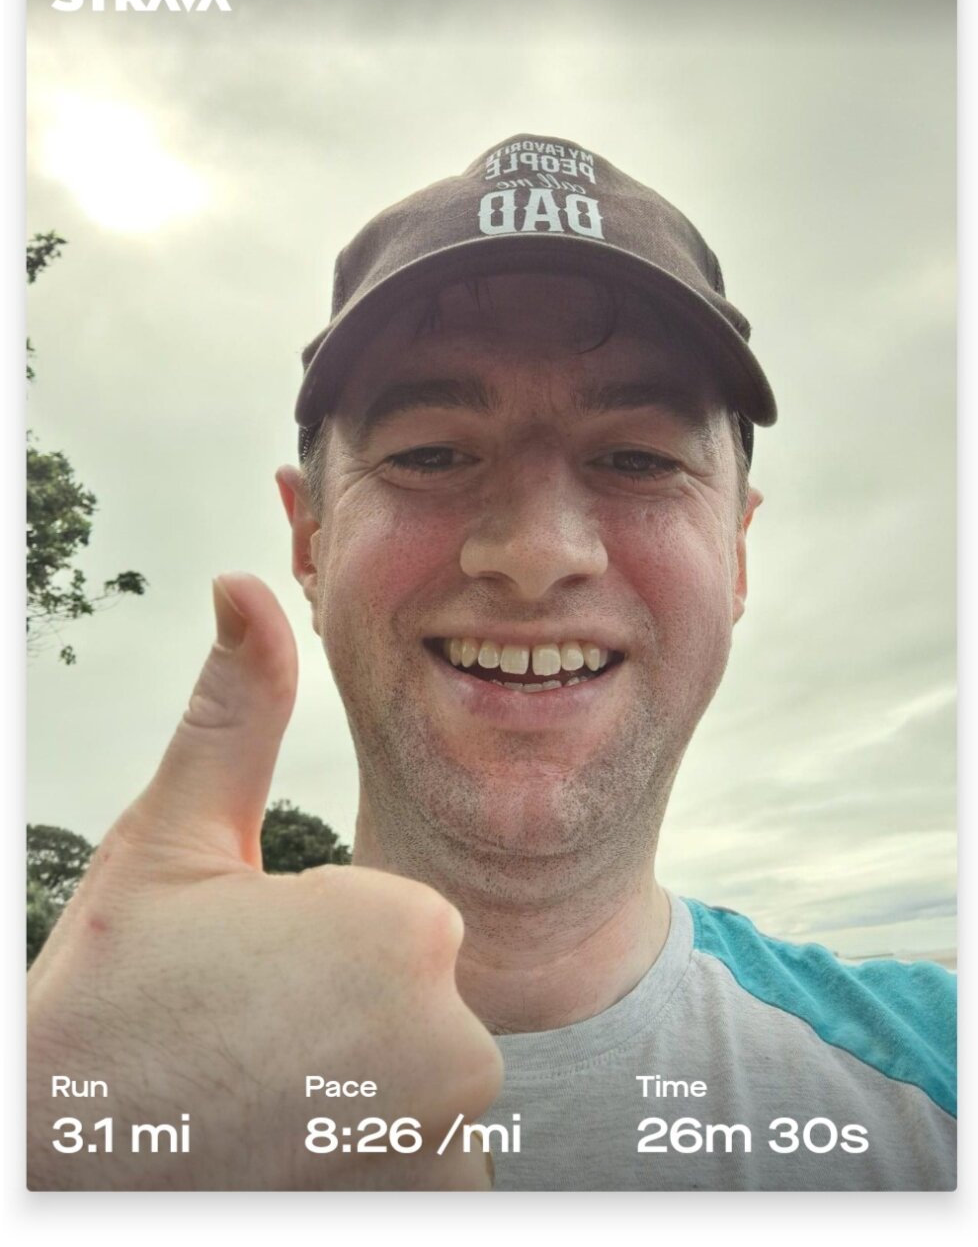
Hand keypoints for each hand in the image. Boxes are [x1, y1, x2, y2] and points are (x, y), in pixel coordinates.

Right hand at [27, 574, 501, 1189]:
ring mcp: (443, 1153)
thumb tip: (244, 588)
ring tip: (264, 1106)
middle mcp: (456, 1051)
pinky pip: (425, 1170)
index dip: (326, 949)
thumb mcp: (172, 840)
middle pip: (429, 1013)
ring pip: (428, 1096)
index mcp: (409, 934)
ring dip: (360, 1102)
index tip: (252, 981)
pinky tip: (288, 1158)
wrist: (57, 1164)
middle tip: (251, 1046)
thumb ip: (234, 713)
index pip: (412, 929)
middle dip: (353, 1026)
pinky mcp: (425, 1212)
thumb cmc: (112, 1004)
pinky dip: (370, 1167)